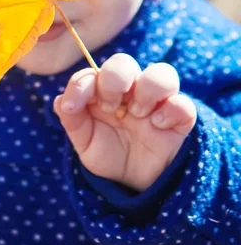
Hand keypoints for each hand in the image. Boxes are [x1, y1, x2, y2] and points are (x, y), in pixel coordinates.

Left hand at [54, 53, 196, 191]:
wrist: (134, 181)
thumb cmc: (108, 153)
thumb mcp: (84, 141)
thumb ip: (72, 119)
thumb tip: (60, 100)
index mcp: (104, 90)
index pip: (92, 72)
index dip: (81, 84)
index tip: (72, 107)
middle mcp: (131, 90)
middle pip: (124, 62)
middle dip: (113, 81)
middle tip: (110, 108)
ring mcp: (157, 102)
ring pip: (161, 73)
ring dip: (146, 90)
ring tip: (136, 114)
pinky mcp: (180, 119)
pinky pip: (183, 104)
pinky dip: (171, 110)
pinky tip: (158, 126)